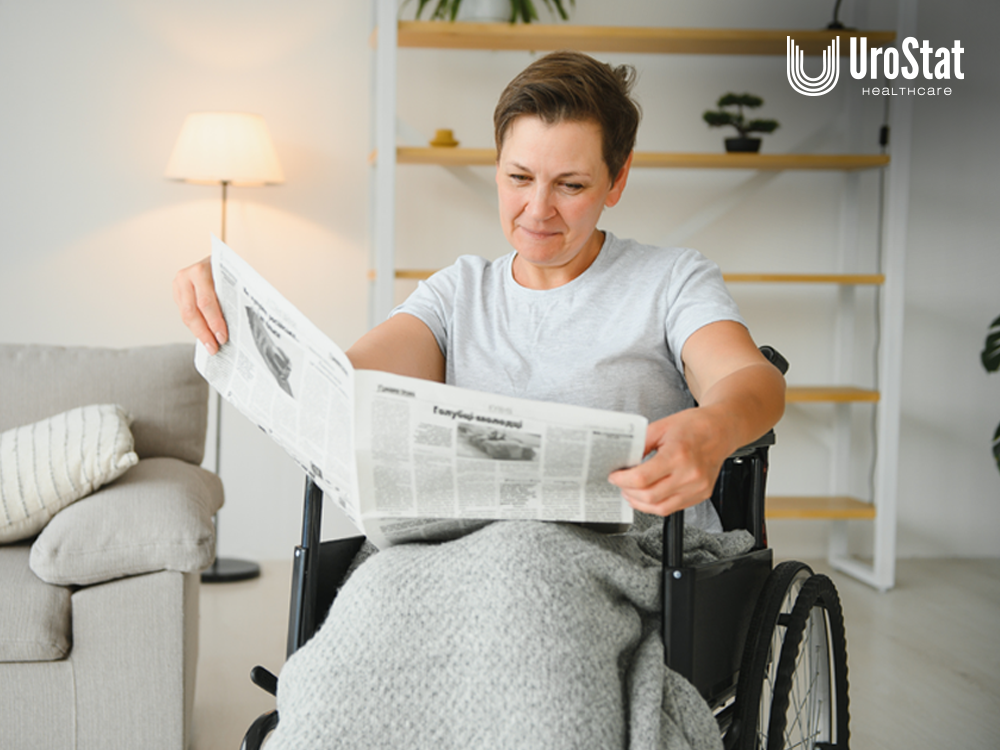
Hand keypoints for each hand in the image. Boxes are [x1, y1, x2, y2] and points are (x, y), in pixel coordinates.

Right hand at [173, 257, 227, 353]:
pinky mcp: (176, 293)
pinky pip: (185, 314)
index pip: (206, 302)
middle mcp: (185, 276)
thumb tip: (237, 325)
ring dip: (199, 333)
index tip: (222, 337)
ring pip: (186, 316)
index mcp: (200, 270)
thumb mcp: (230, 278)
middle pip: (192, 312)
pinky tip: (205, 336)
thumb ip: (230, 296)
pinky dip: (196, 327)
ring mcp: (178, 285)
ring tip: (210, 346)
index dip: (214, 322)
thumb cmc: (226, 270)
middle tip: (214, 348)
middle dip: (204, 332)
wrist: (215, 258)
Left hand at [608, 408, 730, 516]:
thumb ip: (640, 444)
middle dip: (628, 492)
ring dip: (640, 503)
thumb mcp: (661, 427)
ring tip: (631, 492)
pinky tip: (649, 495)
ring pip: (660, 508)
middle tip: (621, 483)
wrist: (720, 430)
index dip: (622, 480)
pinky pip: (673, 508)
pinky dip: (656, 504)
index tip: (614, 476)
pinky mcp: (701, 495)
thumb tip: (623, 460)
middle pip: (649, 497)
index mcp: (678, 455)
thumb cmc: (694, 426)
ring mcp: (697, 488)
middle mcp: (690, 475)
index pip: (642, 478)